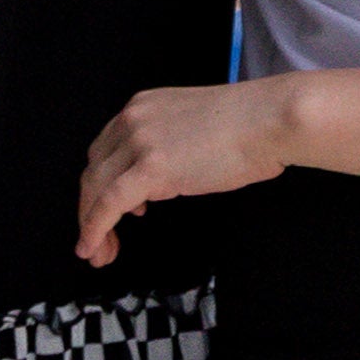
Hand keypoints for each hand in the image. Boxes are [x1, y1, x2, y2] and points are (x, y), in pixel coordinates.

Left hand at [77, 74, 293, 266]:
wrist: (269, 120)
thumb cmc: (248, 126)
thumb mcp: (192, 128)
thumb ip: (168, 147)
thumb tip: (158, 180)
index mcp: (142, 107)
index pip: (104, 151)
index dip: (100, 185)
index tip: (106, 210)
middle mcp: (132, 119)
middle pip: (94, 170)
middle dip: (89, 208)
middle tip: (96, 239)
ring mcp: (140, 141)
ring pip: (95, 189)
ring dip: (90, 224)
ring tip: (99, 252)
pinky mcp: (151, 167)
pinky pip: (109, 203)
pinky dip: (95, 228)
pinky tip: (93, 247)